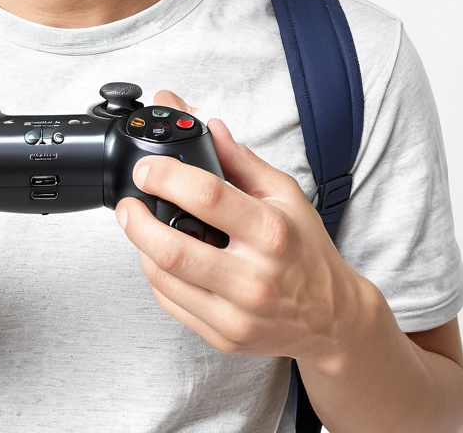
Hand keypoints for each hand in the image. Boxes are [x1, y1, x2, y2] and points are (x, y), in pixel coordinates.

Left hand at [115, 90, 364, 366]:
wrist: (333, 319)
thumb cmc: (306, 250)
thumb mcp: (285, 194)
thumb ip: (241, 159)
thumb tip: (208, 125)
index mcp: (271, 232)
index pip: (207, 197)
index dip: (166, 177)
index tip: (146, 169)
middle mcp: (254, 277)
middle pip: (173, 248)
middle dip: (137, 220)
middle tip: (129, 203)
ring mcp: (237, 314)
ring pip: (164, 278)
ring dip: (140, 247)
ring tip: (142, 226)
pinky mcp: (224, 336)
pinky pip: (171, 303)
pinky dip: (156, 275)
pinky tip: (161, 257)